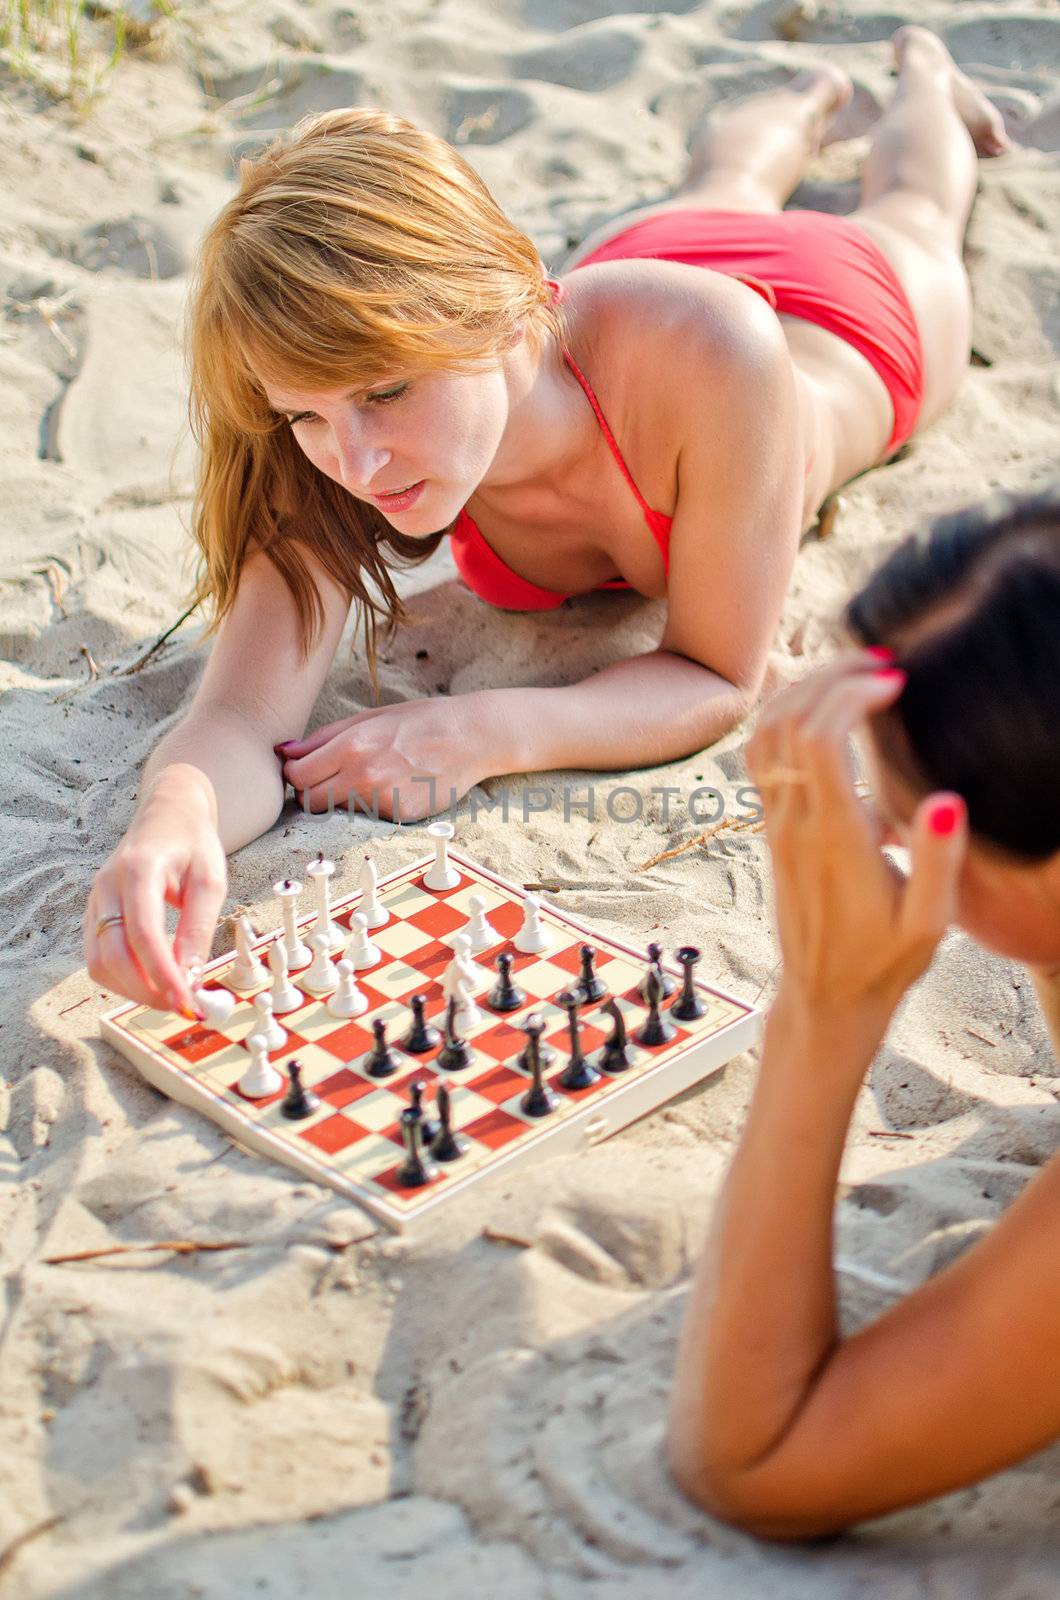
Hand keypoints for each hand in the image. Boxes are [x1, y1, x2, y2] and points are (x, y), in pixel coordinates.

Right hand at [84, 767, 226, 1014]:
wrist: (167, 815)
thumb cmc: (192, 844)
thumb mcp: (210, 880)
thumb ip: (198, 928)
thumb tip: (191, 977)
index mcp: (138, 869)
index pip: (143, 934)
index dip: (163, 974)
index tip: (187, 1002)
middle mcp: (107, 886)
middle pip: (113, 955)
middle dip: (147, 990)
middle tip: (182, 1006)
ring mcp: (95, 900)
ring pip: (99, 962)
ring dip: (133, 990)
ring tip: (170, 996)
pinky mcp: (94, 914)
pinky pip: (98, 957)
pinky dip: (123, 979)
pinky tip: (152, 982)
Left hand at [277, 694, 506, 822]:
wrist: (470, 738)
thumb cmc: (419, 720)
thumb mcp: (369, 716)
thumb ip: (323, 737)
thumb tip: (284, 752)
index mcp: (351, 746)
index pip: (296, 776)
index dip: (294, 775)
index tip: (302, 770)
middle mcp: (363, 777)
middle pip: (309, 802)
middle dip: (310, 793)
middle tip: (326, 779)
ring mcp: (382, 801)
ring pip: (339, 812)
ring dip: (342, 800)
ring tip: (368, 778)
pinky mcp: (400, 817)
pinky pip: (369, 817)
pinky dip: (372, 806)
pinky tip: (393, 786)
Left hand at [746, 653, 967, 1021]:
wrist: (825, 997)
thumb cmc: (883, 961)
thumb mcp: (929, 923)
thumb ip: (936, 859)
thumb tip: (945, 796)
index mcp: (834, 837)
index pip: (818, 739)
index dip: (849, 694)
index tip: (894, 680)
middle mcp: (795, 823)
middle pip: (788, 721)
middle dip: (829, 676)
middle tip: (878, 661)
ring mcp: (776, 824)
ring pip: (764, 733)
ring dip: (803, 690)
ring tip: (852, 672)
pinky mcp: (771, 828)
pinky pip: (760, 756)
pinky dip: (784, 715)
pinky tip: (821, 706)